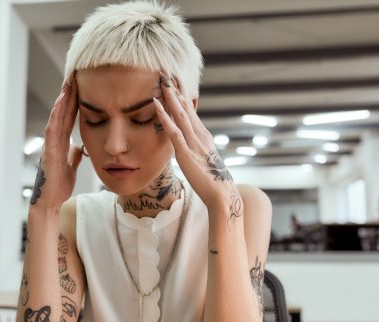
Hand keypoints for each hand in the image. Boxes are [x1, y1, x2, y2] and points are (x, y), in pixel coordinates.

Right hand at [30, 75, 82, 210]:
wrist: (50, 201)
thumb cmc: (59, 186)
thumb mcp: (71, 167)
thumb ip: (74, 155)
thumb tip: (80, 147)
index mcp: (61, 142)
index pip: (69, 117)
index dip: (75, 102)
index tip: (81, 86)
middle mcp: (55, 140)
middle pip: (63, 112)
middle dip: (69, 95)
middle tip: (75, 75)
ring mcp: (51, 143)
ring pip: (57, 116)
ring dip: (63, 99)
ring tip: (69, 82)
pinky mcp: (50, 150)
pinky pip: (53, 127)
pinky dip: (57, 113)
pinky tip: (62, 101)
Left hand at [152, 73, 242, 226]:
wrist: (221, 192)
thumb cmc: (212, 180)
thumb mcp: (203, 159)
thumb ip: (197, 148)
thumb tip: (189, 143)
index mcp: (203, 135)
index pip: (190, 111)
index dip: (181, 95)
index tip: (174, 81)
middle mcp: (199, 134)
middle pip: (185, 107)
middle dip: (176, 89)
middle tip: (166, 72)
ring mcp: (193, 142)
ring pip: (180, 114)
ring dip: (170, 96)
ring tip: (161, 81)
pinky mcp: (186, 152)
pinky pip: (173, 131)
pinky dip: (164, 116)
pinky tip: (156, 105)